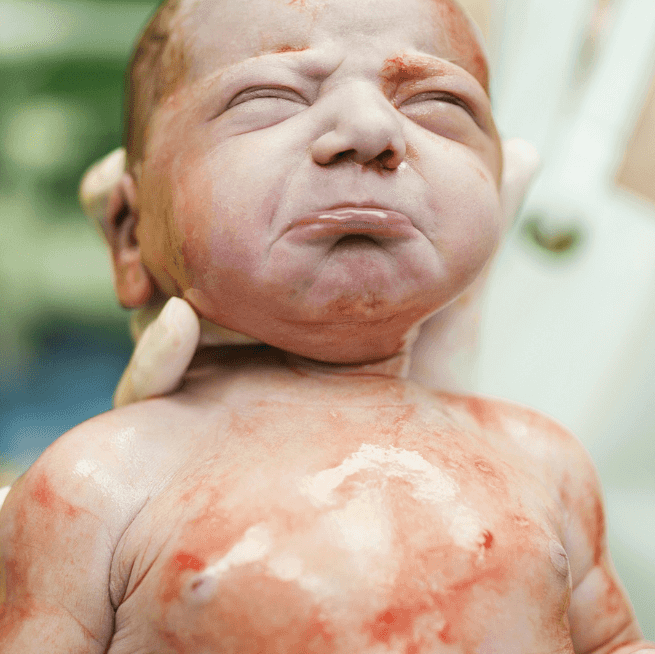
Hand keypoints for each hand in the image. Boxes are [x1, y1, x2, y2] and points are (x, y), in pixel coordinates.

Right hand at [78, 140, 539, 403]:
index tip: (188, 130)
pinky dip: (152, 356)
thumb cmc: (426, 426)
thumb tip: (527, 150)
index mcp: (270, 302)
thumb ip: (477, 229)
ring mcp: (199, 390)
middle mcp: (225, 340)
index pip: (215, 224)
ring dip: (127, 259)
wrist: (416, 523)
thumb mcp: (449, 315)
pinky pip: (146, 397)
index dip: (188, 177)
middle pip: (160, 259)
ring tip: (131, 209)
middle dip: (134, 207)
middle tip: (131, 170)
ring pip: (136, 315)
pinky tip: (178, 321)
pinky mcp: (182, 446)